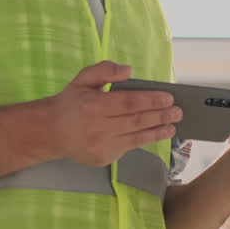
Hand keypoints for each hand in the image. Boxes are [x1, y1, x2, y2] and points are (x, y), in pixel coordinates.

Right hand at [44, 61, 181, 166]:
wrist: (51, 132)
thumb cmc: (71, 102)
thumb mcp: (83, 79)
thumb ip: (104, 70)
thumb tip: (128, 70)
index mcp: (94, 105)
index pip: (129, 102)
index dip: (151, 101)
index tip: (169, 98)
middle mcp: (98, 127)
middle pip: (137, 121)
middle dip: (161, 116)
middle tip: (178, 111)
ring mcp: (101, 145)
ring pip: (137, 137)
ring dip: (159, 131)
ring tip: (173, 125)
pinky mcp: (104, 158)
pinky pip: (129, 147)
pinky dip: (145, 140)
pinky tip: (157, 133)